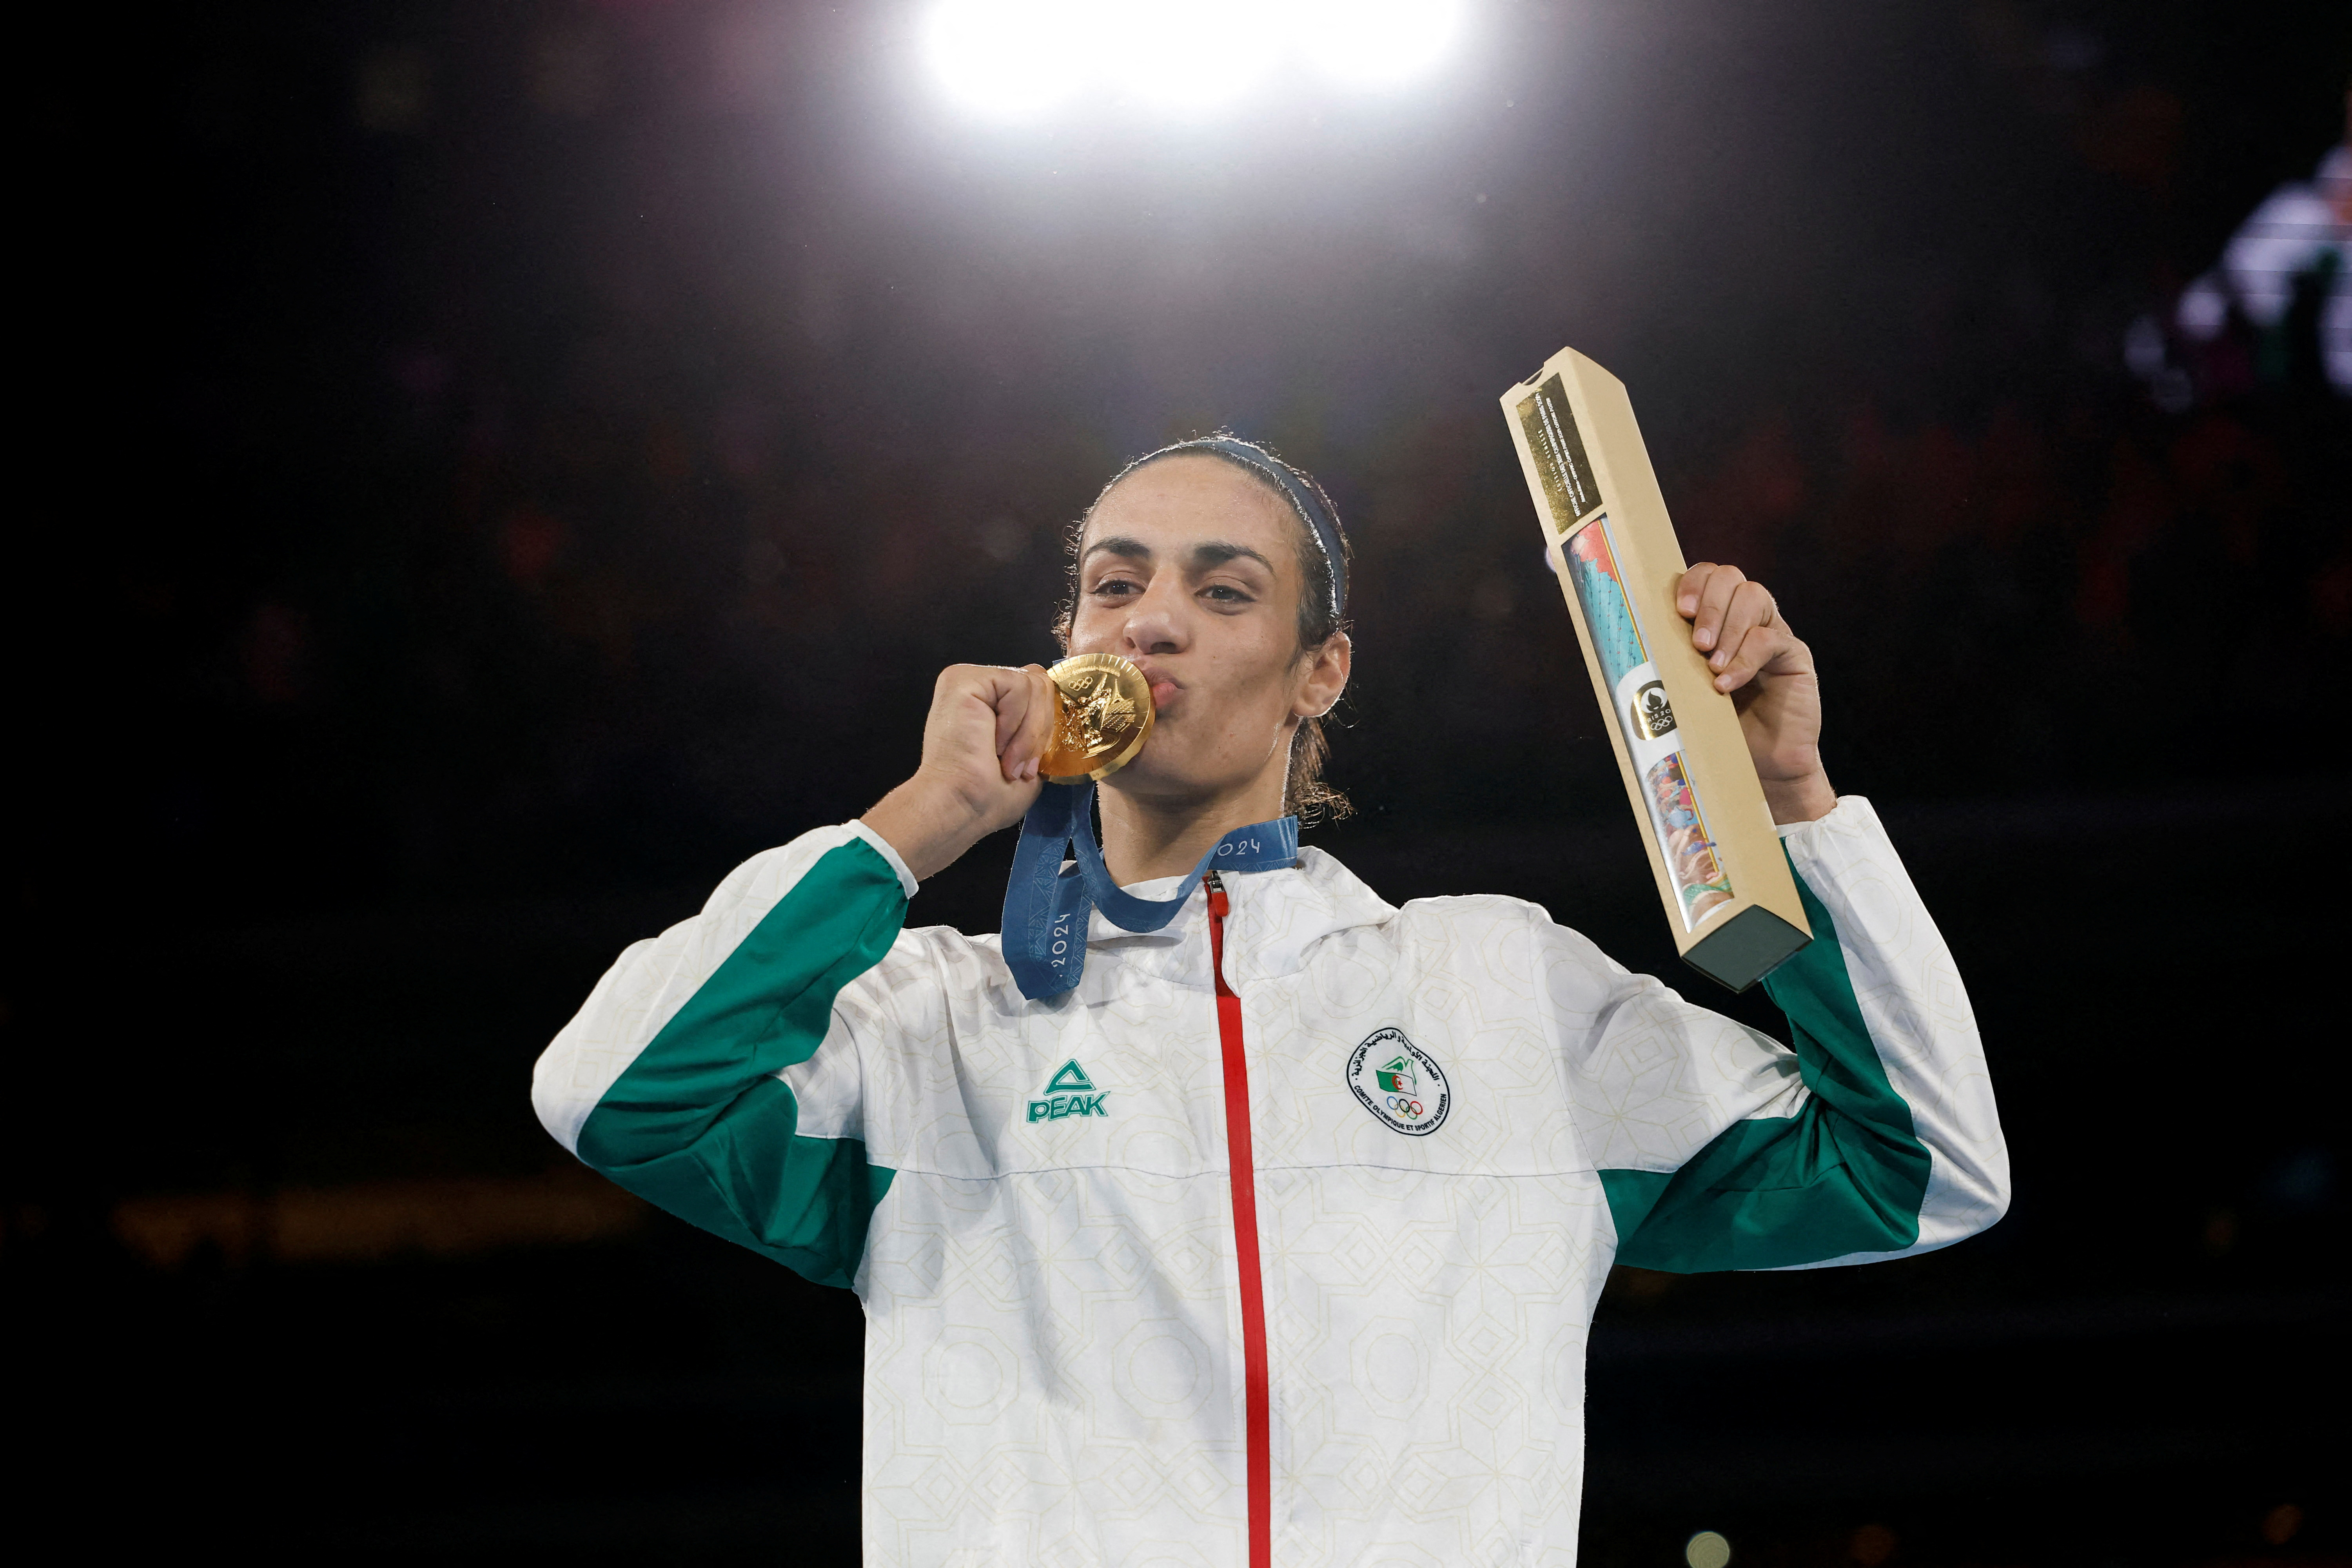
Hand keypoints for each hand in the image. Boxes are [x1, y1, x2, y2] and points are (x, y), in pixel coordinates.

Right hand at [861, 664, 1057, 880]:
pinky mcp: (964, 678)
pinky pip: (1018, 685)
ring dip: (1027, 733)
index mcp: (993, 704)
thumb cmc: (989, 795)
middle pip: (1040, 683)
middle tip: (1019, 766)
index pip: (1039, 692)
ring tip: (1006, 760)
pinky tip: (994, 743)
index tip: (1031, 766)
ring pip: (1033, 684)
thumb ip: (1040, 727)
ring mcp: (970, 679)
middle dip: (1039, 731)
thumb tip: (1062, 713)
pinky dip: (1015, 721)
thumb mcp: (1028, 758)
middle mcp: (980, 687)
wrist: (962, 806)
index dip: (1046, 726)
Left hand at [1674, 564, 1835, 823]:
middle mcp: (1746, 618)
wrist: (1762, 763)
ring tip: (1711, 665)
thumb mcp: (1685, 688)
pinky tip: (1726, 684)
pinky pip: (1771, 640)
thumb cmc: (1717, 725)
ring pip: (1754, 596)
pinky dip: (1744, 660)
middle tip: (1696, 644)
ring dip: (1728, 627)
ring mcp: (1772, 632)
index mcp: (1715, 619)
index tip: (1678, 611)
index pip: (1706, 577)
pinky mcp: (1794, 655)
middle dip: (1709, 605)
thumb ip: (1670, 662)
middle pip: (1730, 576)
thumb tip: (1630, 648)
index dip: (1692, 584)